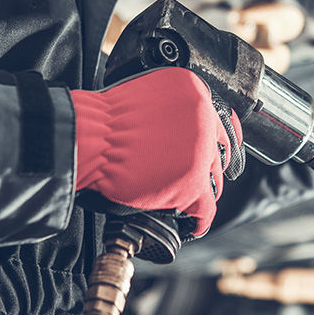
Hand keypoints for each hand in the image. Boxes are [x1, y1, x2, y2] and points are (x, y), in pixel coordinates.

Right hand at [72, 67, 243, 236]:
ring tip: (194, 202)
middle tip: (202, 176)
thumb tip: (181, 128)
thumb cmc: (106, 120)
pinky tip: (194, 224)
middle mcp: (204, 117)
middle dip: (211, 166)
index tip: (221, 149)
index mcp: (195, 91)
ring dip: (204, 192)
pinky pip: (206, 207)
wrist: (92, 139)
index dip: (219, 140)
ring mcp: (201, 150)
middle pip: (221, 151)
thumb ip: (175, 108)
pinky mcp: (192, 182)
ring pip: (214, 180)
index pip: (222, 121)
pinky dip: (200, 219)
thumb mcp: (151, 94)